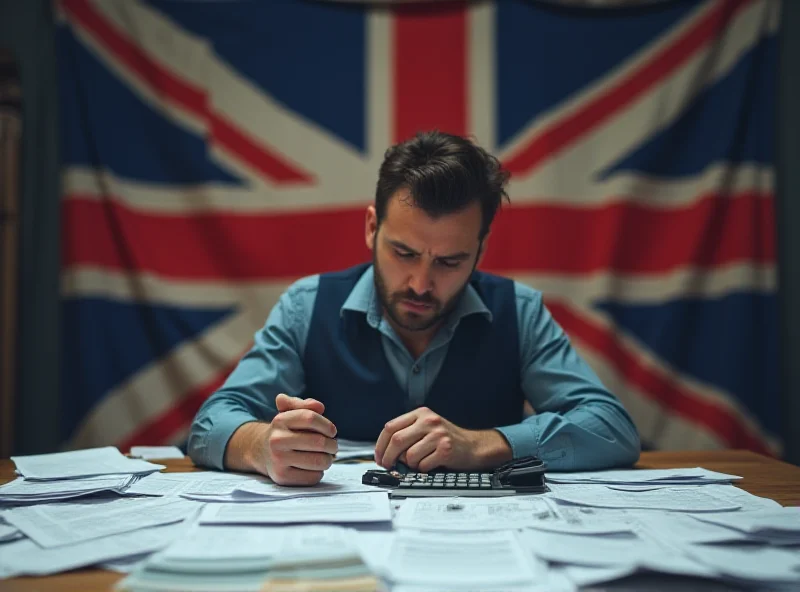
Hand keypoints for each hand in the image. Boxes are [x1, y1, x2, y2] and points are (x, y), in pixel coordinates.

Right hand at [261, 394, 337, 485]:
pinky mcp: (282, 477)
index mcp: (280, 420)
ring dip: (328, 460)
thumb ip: (305, 405)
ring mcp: (278, 460)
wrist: (261, 452)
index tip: (332, 432)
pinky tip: (313, 468)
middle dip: (332, 445)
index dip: (327, 425)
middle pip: (319, 442)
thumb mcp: (291, 412)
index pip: (310, 418)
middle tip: (332, 446)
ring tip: (326, 457)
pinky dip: (319, 472)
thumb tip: (319, 407)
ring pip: (318, 461)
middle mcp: (276, 440)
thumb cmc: (285, 431)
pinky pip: (313, 477)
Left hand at [374, 407, 492, 472]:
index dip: (380, 444)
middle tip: (387, 465)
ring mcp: (438, 435)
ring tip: (418, 462)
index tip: (379, 456)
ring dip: (409, 465)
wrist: (473, 446)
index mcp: (420, 414)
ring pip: (409, 455)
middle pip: (397, 440)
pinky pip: (423, 465)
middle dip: (388, 457)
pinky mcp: (445, 449)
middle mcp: (429, 421)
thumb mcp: (427, 427)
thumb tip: (384, 452)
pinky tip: (430, 464)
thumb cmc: (447, 439)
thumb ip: (407, 433)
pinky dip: (422, 469)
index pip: (391, 427)